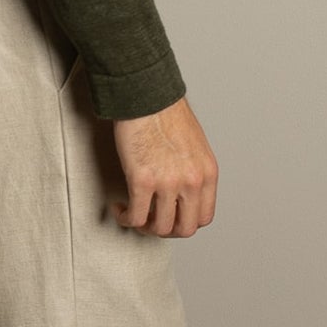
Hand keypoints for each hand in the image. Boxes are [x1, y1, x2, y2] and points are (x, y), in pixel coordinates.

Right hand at [110, 97, 217, 237]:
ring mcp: (169, 183)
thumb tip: (182, 194)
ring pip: (160, 227)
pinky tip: (119, 208)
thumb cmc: (165, 113)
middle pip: (184, 229)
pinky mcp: (142, 180)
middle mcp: (192, 181)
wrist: (146, 95)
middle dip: (166, 230)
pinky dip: (126, 218)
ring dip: (145, 227)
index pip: (204, 218)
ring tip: (133, 214)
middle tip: (151, 221)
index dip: (185, 223)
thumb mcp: (195, 146)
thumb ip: (193, 171)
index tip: (170, 217)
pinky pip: (136, 216)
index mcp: (207, 173)